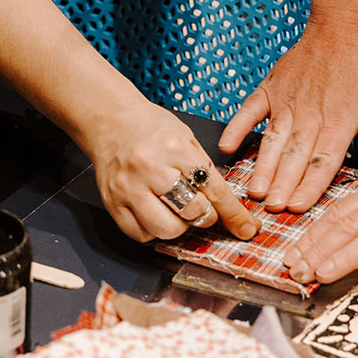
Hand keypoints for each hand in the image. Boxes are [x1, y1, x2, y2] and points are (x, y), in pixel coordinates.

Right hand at [88, 100, 259, 243]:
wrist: (111, 122)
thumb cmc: (152, 129)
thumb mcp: (187, 138)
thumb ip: (206, 171)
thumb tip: (230, 210)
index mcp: (174, 147)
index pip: (213, 188)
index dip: (234, 213)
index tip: (246, 228)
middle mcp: (149, 168)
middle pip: (192, 212)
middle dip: (205, 215)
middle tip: (201, 207)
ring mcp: (128, 188)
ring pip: (167, 229)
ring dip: (179, 226)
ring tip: (175, 210)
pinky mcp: (112, 204)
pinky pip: (142, 235)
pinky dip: (154, 230)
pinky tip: (155, 212)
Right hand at [218, 9, 357, 211]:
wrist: (347, 23)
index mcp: (341, 120)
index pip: (324, 160)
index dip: (310, 186)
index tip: (297, 207)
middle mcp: (311, 112)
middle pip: (295, 155)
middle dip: (282, 184)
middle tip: (270, 209)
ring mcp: (287, 99)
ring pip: (273, 139)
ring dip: (262, 166)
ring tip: (253, 190)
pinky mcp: (272, 87)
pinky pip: (250, 110)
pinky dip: (237, 127)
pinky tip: (227, 146)